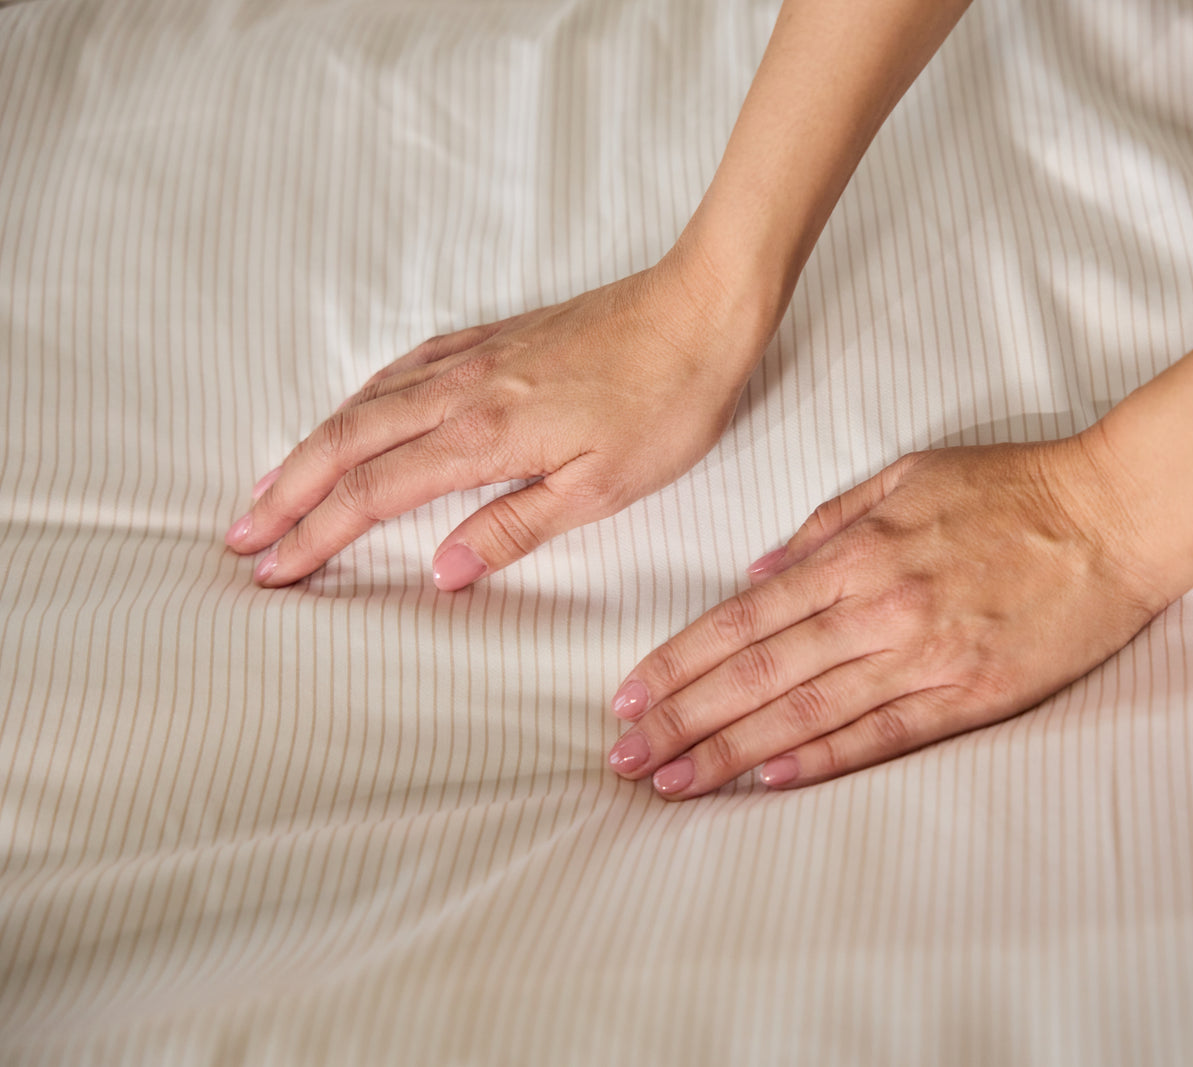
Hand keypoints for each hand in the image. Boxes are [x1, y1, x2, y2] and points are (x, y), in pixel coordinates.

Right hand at [224, 246, 767, 588]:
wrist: (702, 311)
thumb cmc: (666, 404)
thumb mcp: (601, 489)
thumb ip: (513, 528)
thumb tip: (441, 572)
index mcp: (483, 437)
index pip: (374, 494)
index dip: (317, 536)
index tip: (273, 571)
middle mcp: (461, 391)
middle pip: (347, 444)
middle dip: (287, 494)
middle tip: (242, 537)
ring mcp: (474, 357)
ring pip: (367, 402)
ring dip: (312, 447)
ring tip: (275, 486)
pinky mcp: (497, 337)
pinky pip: (404, 368)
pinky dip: (362, 398)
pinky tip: (355, 411)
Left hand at [604, 434, 1172, 798]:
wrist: (1116, 513)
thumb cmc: (1012, 487)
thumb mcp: (909, 476)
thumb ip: (827, 525)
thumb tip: (757, 574)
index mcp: (859, 553)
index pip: (744, 619)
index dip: (680, 661)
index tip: (629, 695)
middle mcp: (880, 607)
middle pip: (759, 673)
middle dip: (683, 719)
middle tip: (624, 759)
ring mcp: (926, 656)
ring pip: (808, 713)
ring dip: (733, 753)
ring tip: (673, 784)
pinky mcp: (972, 694)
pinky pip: (885, 735)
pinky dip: (824, 761)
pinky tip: (772, 783)